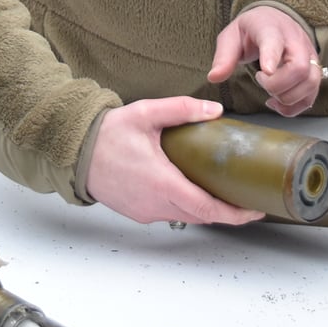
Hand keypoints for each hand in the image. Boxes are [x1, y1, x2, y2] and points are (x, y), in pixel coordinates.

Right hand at [86, 98, 264, 226]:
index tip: (254, 211)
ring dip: (205, 208)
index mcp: (162, 183)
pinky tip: (191, 189)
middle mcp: (155, 204)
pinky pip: (168, 213)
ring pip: (185, 216)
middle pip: (200, 216)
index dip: (234, 213)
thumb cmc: (106, 135)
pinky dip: (185, 206)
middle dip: (226, 211)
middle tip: (245, 198)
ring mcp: (145, 211)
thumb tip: (214, 110)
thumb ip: (181, 110)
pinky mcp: (137, 212)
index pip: (207, 208)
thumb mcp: (145, 114)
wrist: (73, 152)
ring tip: (223, 192)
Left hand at [208, 7, 319, 115]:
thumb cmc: (252, 29)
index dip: (272, 57)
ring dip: (288, 96)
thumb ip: (224, 57)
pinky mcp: (314, 71)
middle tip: (261, 80)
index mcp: (271, 29)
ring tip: (270, 93)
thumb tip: (214, 77)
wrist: (275, 20)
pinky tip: (278, 103)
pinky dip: (294, 106)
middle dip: (277, 84)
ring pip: (311, 82)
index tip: (266, 71)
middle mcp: (295, 41)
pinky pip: (312, 95)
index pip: (275, 41)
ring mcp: (309, 56)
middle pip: (299, 68)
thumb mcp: (231, 37)